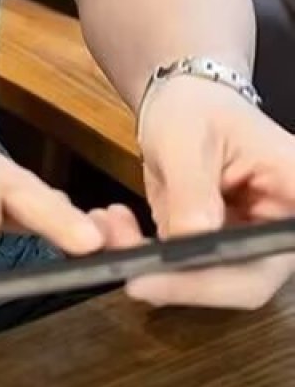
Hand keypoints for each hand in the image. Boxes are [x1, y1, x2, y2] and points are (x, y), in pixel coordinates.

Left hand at [125, 76, 294, 308]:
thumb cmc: (196, 109)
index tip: (156, 276)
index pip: (273, 254)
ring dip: (153, 268)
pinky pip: (185, 272)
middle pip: (243, 283)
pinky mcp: (220, 253)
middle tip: (122, 261)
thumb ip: (192, 189)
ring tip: (110, 227)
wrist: (183, 103)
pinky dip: (146, 259)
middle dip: (176, 278)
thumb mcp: (187, 138)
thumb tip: (191, 239)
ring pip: (208, 283)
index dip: (221, 278)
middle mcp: (283, 232)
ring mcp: (253, 247)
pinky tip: (116, 229)